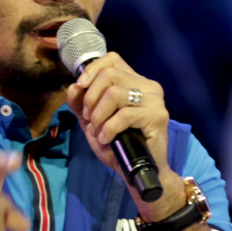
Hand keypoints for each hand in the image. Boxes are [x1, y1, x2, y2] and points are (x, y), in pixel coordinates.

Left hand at [65, 51, 170, 180]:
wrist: (136, 171)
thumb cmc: (116, 143)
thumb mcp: (91, 120)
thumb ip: (80, 103)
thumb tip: (73, 87)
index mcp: (133, 80)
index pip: (112, 59)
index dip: (92, 70)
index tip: (80, 87)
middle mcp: (147, 85)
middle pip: (109, 74)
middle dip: (91, 97)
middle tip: (90, 118)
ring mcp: (155, 100)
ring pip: (114, 93)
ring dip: (99, 114)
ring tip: (98, 129)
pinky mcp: (158, 116)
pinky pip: (124, 115)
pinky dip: (108, 128)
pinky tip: (106, 139)